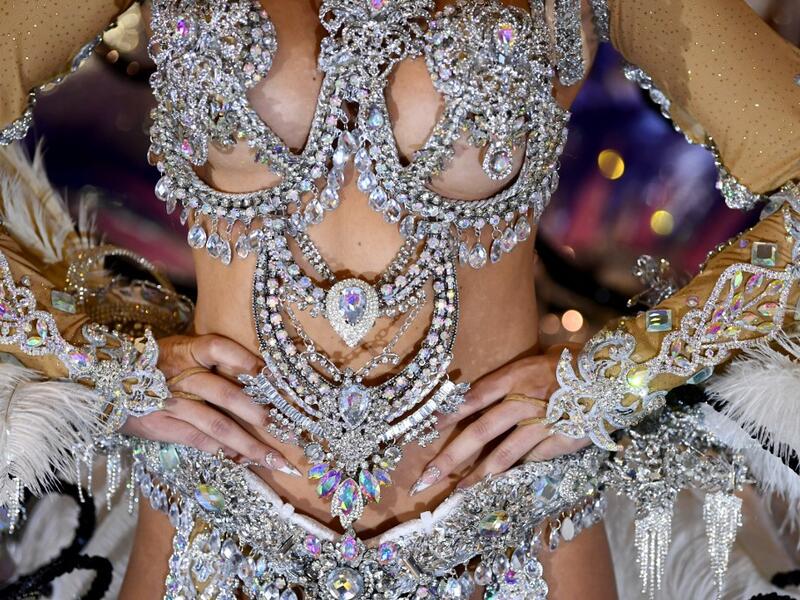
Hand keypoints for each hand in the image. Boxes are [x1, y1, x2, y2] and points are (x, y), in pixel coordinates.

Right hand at [120, 334, 300, 476]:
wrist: (103, 383)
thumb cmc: (156, 364)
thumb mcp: (179, 349)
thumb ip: (212, 358)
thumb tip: (260, 374)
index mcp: (186, 350)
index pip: (218, 349)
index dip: (244, 359)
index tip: (271, 373)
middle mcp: (179, 375)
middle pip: (226, 394)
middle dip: (260, 413)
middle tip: (288, 427)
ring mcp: (171, 403)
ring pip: (217, 425)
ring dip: (249, 444)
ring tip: (274, 459)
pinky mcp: (163, 426)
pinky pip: (199, 441)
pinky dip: (224, 451)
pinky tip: (244, 459)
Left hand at [410, 346, 588, 494]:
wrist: (617, 371)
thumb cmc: (574, 362)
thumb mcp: (537, 360)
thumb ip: (511, 379)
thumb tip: (478, 397)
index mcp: (516, 376)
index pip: (473, 397)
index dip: (449, 413)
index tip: (425, 429)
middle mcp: (525, 400)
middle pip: (480, 430)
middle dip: (450, 456)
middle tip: (426, 477)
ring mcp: (543, 422)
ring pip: (504, 453)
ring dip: (478, 474)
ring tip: (458, 492)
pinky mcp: (563, 439)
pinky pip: (535, 458)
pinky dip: (517, 470)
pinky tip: (500, 484)